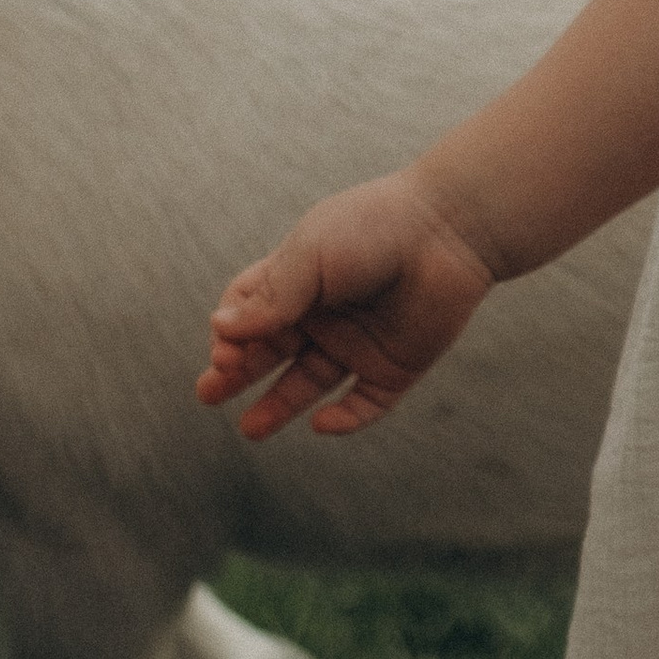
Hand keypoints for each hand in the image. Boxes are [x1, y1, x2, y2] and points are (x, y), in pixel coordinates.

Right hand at [196, 175, 500, 441]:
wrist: (450, 229)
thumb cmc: (374, 229)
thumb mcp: (311, 255)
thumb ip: (271, 296)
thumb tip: (220, 328)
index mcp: (299, 280)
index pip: (248, 312)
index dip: (230, 333)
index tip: (223, 350)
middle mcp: (325, 314)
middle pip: (270, 352)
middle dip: (237, 374)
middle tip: (209, 395)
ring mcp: (359, 342)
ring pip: (310, 384)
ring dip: (279, 405)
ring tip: (250, 429)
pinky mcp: (396, 366)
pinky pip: (366, 402)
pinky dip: (345, 418)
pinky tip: (321, 424)